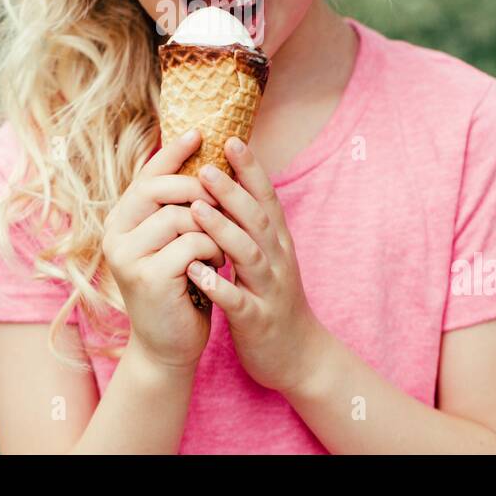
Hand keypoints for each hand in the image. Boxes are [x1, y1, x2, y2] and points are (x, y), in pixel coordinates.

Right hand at [102, 128, 225, 372]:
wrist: (169, 345)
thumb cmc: (178, 287)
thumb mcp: (173, 241)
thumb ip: (176, 206)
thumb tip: (198, 155)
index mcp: (120, 221)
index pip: (146, 175)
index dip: (172, 152)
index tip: (200, 132)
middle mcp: (115, 235)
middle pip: (159, 189)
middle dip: (198, 189)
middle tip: (222, 203)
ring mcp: (127, 256)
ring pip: (181, 216)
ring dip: (212, 229)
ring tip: (219, 249)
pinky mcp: (147, 277)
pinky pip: (192, 243)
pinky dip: (213, 251)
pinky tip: (216, 267)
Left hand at [185, 137, 327, 393]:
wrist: (299, 356)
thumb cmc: (273, 299)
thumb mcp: (267, 256)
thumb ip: (251, 224)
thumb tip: (229, 184)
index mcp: (277, 242)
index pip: (266, 198)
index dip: (251, 169)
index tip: (231, 139)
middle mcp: (277, 260)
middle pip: (257, 219)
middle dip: (233, 192)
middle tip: (207, 167)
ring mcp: (269, 290)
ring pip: (248, 255)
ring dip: (223, 231)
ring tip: (196, 210)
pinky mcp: (258, 321)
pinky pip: (238, 301)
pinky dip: (219, 286)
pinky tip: (196, 273)